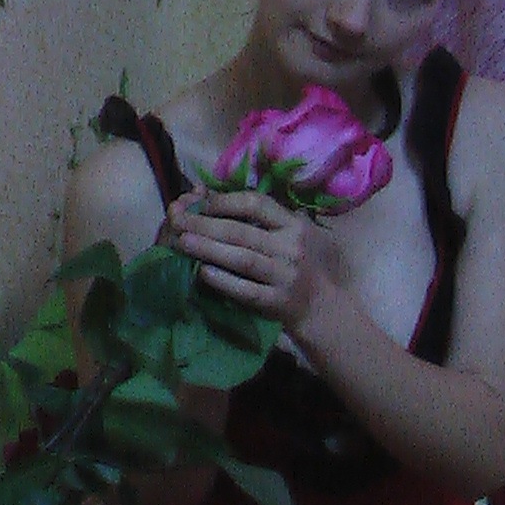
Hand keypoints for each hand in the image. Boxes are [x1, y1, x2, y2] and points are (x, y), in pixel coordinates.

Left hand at [167, 189, 334, 329]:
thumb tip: (213, 197)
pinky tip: (203, 274)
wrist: (326, 307)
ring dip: (209, 249)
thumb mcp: (297, 233)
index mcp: (294, 225)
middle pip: (241, 231)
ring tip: (182, 242)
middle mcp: (290, 248)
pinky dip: (224, 281)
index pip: (256, 204)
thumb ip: (266, 217)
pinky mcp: (278, 302)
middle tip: (177, 219)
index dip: (224, 201)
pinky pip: (247, 290)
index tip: (199, 202)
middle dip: (205, 224)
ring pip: (242, 259)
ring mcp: (285, 276)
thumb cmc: (306, 265)